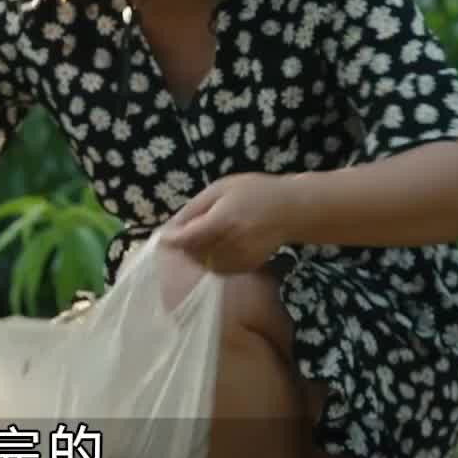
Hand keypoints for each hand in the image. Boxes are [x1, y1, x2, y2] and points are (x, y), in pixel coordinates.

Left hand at [159, 172, 302, 273]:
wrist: (292, 210)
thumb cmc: (255, 192)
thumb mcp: (221, 188)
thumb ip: (195, 208)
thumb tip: (171, 226)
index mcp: (224, 219)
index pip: (188, 237)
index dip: (172, 239)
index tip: (165, 236)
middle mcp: (232, 242)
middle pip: (194, 253)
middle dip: (184, 245)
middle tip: (185, 232)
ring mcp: (241, 257)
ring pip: (205, 263)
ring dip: (197, 253)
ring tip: (205, 236)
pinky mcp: (248, 266)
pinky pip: (219, 269)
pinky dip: (211, 260)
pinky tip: (218, 245)